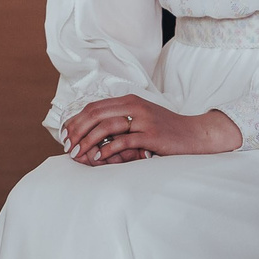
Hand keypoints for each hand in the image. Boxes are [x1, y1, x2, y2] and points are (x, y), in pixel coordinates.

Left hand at [61, 94, 242, 164]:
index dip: (76, 120)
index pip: (94, 107)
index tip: (64, 135)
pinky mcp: (151, 135)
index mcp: (129, 100)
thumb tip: (92, 131)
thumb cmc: (165, 130)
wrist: (194, 134)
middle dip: (77, 131)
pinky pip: (124, 141)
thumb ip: (120, 120)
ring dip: (88, 141)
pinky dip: (108, 149)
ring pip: (106, 127)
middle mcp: (134, 106)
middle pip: (95, 114)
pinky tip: (99, 157)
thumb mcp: (141, 118)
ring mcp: (143, 120)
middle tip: (67, 146)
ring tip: (78, 153)